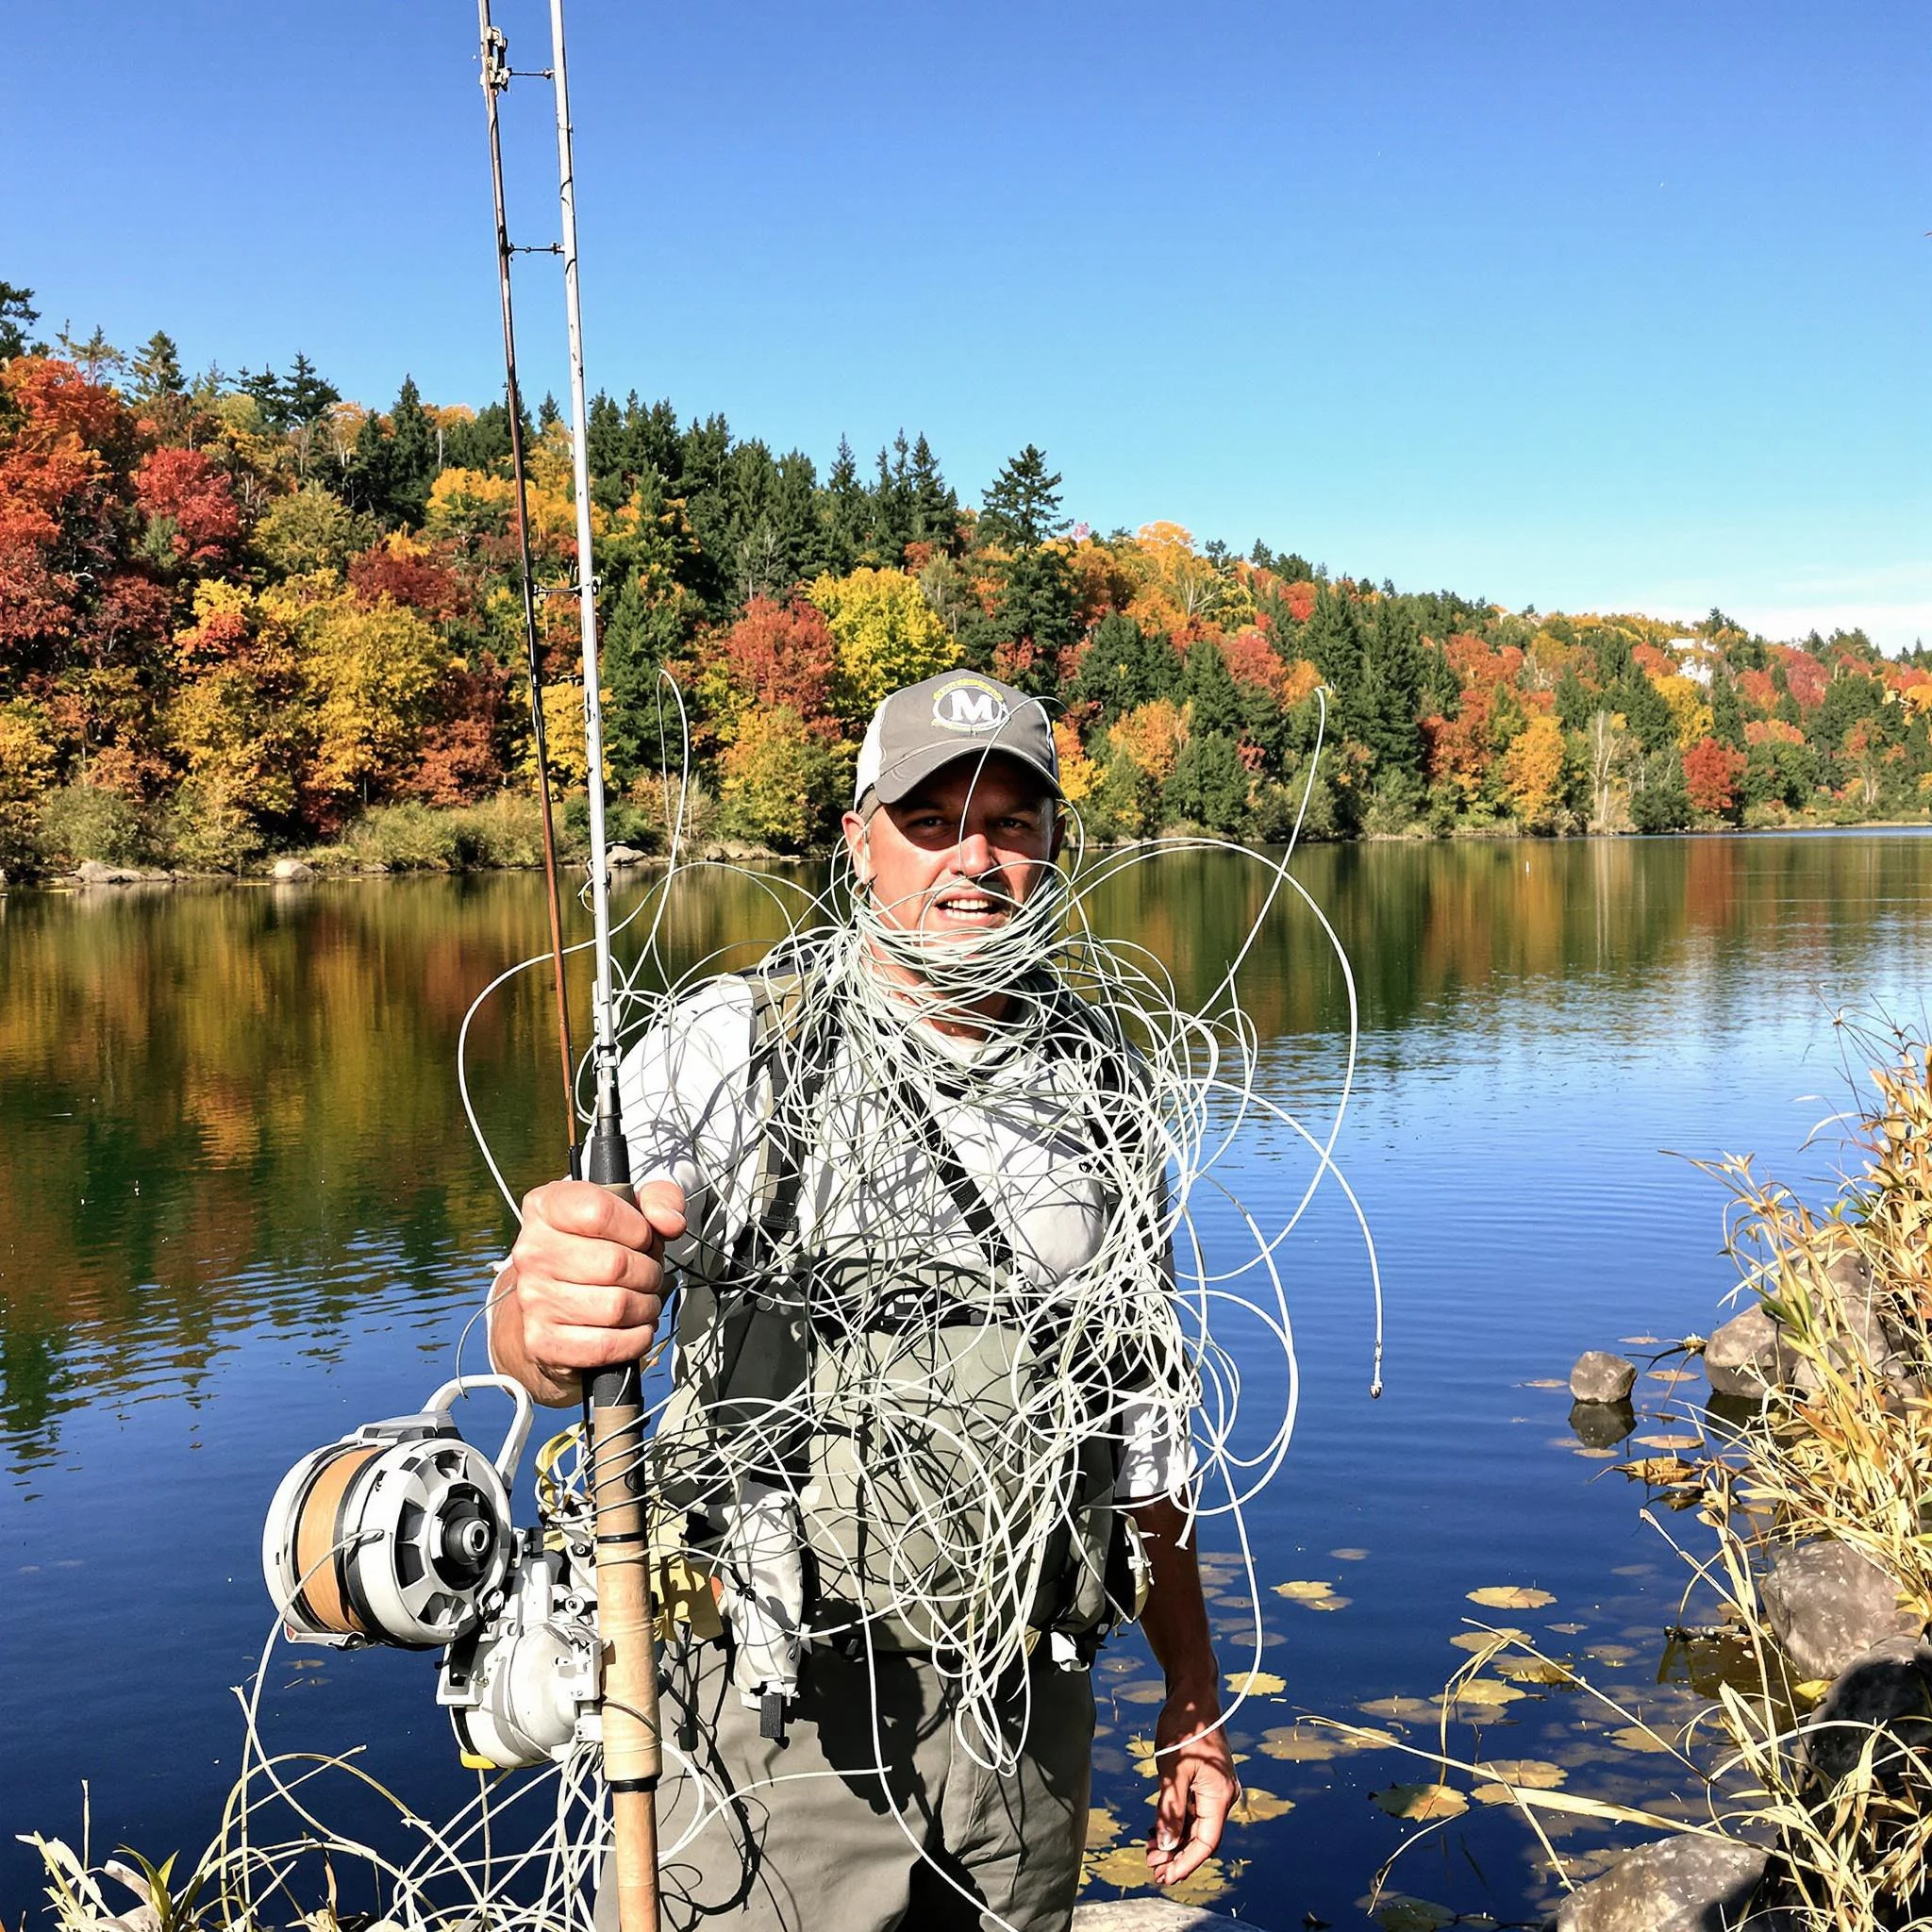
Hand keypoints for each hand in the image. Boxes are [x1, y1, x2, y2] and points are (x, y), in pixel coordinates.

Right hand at [493, 1178, 685, 1404]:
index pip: (599, 1212)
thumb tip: (670, 1223)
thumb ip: (660, 1200)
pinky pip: (606, 1345)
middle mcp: (532, 1251)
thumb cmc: (598, 1250)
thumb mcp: (632, 1211)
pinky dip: (635, 1339)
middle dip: (649, 1273)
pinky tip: (635, 1327)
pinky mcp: (542, 1340)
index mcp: (546, 1207)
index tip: (643, 1238)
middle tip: (647, 1275)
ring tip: (642, 1300)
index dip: (638, 1229)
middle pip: (615, 1264)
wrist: (555, 1304)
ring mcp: (533, 1298)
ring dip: (646, 1307)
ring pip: (616, 1307)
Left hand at [1145, 1684, 1237, 1887]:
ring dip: (1175, 1840)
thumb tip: (1165, 1845)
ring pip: (1196, 1825)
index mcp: (1220, 1795)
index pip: (1206, 1842)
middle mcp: (1222, 1795)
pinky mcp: (1205, 1780)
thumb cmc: (1184, 1726)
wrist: (1192, 1694)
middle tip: (1152, 1868)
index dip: (1186, 1862)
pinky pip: (1192, 1810)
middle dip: (1177, 1855)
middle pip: (1202, 1837)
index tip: (1165, 1877)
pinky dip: (1176, 1821)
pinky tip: (1157, 1830)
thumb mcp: (1172, 1770)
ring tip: (1151, 1853)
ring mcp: (1214, 1788)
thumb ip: (1170, 1809)